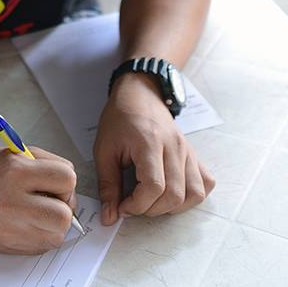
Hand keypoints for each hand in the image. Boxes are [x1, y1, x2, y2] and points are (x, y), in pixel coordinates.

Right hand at [0, 144, 77, 253]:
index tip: (57, 182)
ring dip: (53, 225)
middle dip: (63, 207)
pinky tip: (25, 222)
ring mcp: (6, 227)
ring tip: (38, 212)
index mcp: (15, 170)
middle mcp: (11, 201)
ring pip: (55, 236)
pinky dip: (39, 236)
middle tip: (51, 200)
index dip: (65, 181)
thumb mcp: (14, 152)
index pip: (66, 179)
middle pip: (63, 216)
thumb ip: (44, 165)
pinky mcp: (2, 244)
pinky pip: (39, 248)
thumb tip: (69, 186)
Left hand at [93, 74, 214, 224]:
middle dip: (151, 209)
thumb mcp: (104, 149)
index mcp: (149, 142)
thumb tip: (110, 217)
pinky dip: (192, 195)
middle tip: (133, 203)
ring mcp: (187, 150)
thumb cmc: (120, 118)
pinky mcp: (194, 154)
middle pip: (174, 195)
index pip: (154, 187)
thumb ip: (108, 185)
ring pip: (194, 193)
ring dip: (173, 207)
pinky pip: (205, 183)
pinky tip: (173, 192)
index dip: (137, 205)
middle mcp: (174, 147)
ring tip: (152, 200)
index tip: (122, 206)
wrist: (139, 94)